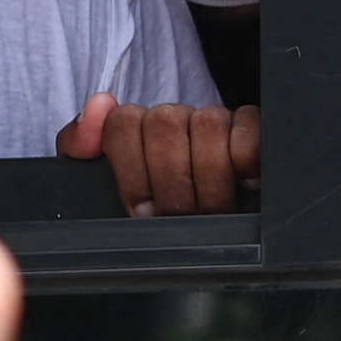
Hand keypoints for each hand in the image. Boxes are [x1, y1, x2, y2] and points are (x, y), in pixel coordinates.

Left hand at [58, 92, 260, 214]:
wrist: (216, 236)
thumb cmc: (157, 216)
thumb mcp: (108, 189)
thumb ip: (82, 147)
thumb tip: (99, 103)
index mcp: (140, 130)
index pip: (124, 120)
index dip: (130, 170)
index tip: (141, 208)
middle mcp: (178, 120)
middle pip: (163, 122)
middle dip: (169, 182)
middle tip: (177, 217)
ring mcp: (218, 121)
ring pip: (207, 125)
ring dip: (208, 181)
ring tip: (210, 212)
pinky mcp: (258, 129)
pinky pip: (250, 130)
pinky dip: (245, 160)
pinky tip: (243, 184)